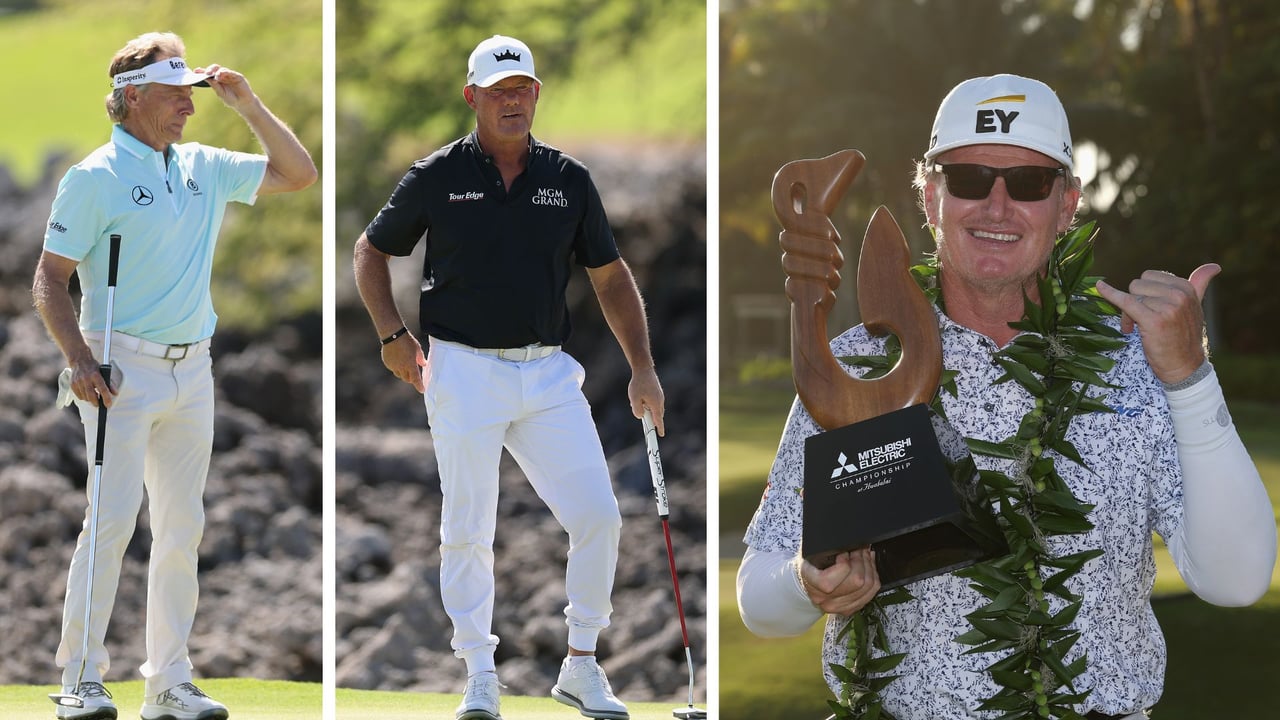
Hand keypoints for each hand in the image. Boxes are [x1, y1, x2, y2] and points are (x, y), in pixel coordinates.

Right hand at [70, 356, 116, 408]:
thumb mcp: (104, 372)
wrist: (79, 360)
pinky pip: (79, 396)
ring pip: (85, 397)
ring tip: (94, 396)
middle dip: (96, 403)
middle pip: (91, 396)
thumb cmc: (93, 367)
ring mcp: (78, 382)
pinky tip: (87, 393)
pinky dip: (84, 397)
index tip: (108, 404)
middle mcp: (86, 379)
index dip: (106, 398)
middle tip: (100, 404)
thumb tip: (115, 393)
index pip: (102, 389)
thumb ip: (110, 383)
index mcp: (96, 375)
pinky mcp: (72, 384)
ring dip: (90, 399)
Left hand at [196, 64, 258, 112]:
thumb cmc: (231, 99)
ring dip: (216, 71)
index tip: (195, 71)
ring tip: (213, 75)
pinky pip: (230, 72)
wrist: (243, 103)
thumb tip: (206, 77)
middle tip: (206, 73)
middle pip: (214, 69)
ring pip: (221, 69)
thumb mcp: (220, 92)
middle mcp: (222, 76)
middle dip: (209, 70)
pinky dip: (225, 72)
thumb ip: (214, 85)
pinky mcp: (237, 76)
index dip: (202, 71)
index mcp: (217, 80)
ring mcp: (230, 75)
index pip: (208, 74)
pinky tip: (220, 75)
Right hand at [380, 332, 426, 392]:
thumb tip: (424, 364)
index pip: (416, 379)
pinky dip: (397, 368)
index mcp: (410, 364)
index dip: (419, 385)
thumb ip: (421, 358)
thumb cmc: (407, 340)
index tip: (422, 390)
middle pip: (407, 379)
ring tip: (406, 367)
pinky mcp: (387, 363)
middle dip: (411, 379)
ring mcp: (393, 365)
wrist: (393, 335)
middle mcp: (401, 367)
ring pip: (399, 375)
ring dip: (404, 374)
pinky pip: (393, 369)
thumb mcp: (417, 349)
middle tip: (414, 376)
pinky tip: (398, 361)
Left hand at [628, 365, 664, 435]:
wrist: (643, 368)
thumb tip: (640, 416)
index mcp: (656, 404)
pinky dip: (647, 404)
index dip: (659, 428)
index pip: (658, 420)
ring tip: (636, 402)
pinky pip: (653, 402)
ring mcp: (659, 396)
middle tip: (644, 421)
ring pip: (654, 408)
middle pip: (657, 415)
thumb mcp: (634, 399)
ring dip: (647, 410)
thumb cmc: (638, 383)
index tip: (661, 434)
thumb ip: (637, 410)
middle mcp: (660, 401)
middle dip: (651, 419)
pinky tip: (639, 398)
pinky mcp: (657, 392)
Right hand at [797, 548, 880, 614]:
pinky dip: (873, 576)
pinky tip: (869, 566)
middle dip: (861, 560)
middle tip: (860, 548)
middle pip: (856, 582)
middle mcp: (825, 600)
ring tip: (865, 554)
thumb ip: (825, 547)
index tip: (843, 551)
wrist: (806, 583)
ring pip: (867, 587)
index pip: (830, 581)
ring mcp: (839, 606)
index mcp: (811, 584)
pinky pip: (871, 592)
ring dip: (869, 566)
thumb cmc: (809, 565)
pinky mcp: (850, 608)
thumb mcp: (810, 552)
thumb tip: (844, 538)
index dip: (843, 562)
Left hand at [1096, 264, 1218, 384]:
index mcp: (1186, 287)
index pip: (1150, 277)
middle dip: (1134, 301)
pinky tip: (1099, 287)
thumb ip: (1200, 284)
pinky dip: (1110, 294)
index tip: (1148, 309)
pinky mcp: (1154, 320)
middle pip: (1137, 285)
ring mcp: (1167, 306)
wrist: (1184, 366)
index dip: (1144, 293)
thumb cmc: (1184, 336)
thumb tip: (1215, 266)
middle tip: (1140, 321)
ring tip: (1138, 329)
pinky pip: (1125, 302)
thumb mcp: (1195, 306)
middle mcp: (1179, 294)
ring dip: (1128, 314)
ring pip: (1131, 297)